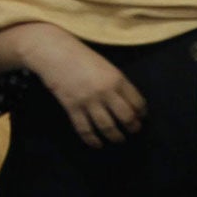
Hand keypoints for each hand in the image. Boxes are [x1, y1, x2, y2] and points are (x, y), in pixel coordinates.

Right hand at [19, 25, 146, 147]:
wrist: (54, 52)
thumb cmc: (81, 56)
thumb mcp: (106, 66)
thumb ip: (116, 83)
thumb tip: (127, 102)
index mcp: (117, 79)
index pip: (137, 102)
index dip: (142, 113)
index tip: (142, 118)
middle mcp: (105, 91)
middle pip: (126, 117)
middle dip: (132, 127)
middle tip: (133, 130)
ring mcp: (88, 100)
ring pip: (107, 127)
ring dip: (115, 137)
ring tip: (119, 139)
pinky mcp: (72, 107)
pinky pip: (85, 129)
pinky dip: (92, 140)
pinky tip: (97, 144)